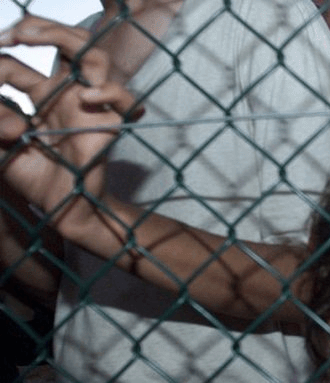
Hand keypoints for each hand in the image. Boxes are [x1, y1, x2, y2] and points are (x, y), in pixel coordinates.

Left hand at [1, 16, 139, 234]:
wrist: (62, 213)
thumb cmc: (37, 180)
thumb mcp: (2, 146)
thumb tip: (1, 87)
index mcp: (42, 95)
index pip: (15, 63)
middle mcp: (68, 94)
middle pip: (67, 42)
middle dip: (40, 26)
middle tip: (13, 32)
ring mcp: (91, 107)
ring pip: (94, 56)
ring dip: (66, 38)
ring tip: (34, 37)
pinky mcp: (109, 126)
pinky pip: (122, 100)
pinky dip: (110, 92)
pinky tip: (86, 96)